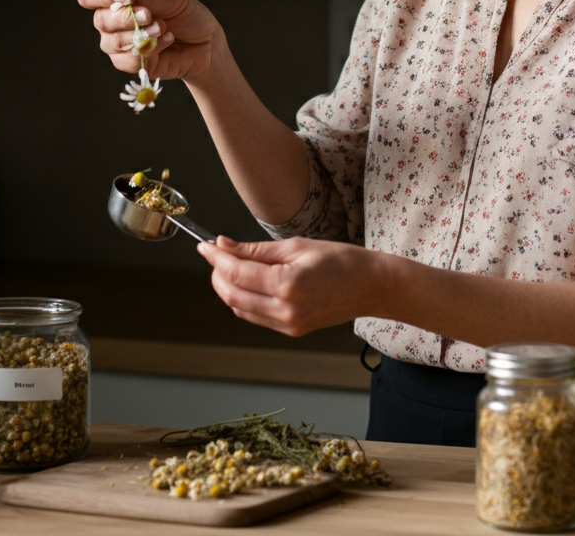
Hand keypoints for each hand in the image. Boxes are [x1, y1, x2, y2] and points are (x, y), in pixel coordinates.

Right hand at [76, 0, 222, 82]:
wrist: (205, 44)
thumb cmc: (187, 16)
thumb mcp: (172, 0)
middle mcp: (112, 19)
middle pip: (100, 20)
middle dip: (128, 18)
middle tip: (152, 17)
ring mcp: (117, 42)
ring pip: (111, 42)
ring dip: (140, 36)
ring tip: (163, 29)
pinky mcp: (128, 63)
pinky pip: (127, 60)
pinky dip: (149, 51)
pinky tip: (165, 42)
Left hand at [196, 235, 372, 336]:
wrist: (370, 287)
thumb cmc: (340, 260)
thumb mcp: (295, 246)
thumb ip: (255, 249)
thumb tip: (224, 245)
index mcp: (287, 285)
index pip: (236, 273)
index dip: (215, 257)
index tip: (204, 244)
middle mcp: (285, 310)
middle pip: (232, 294)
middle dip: (217, 273)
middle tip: (214, 252)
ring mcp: (288, 324)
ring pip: (239, 308)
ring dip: (227, 287)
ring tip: (229, 264)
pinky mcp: (291, 330)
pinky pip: (254, 316)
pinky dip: (242, 299)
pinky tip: (245, 281)